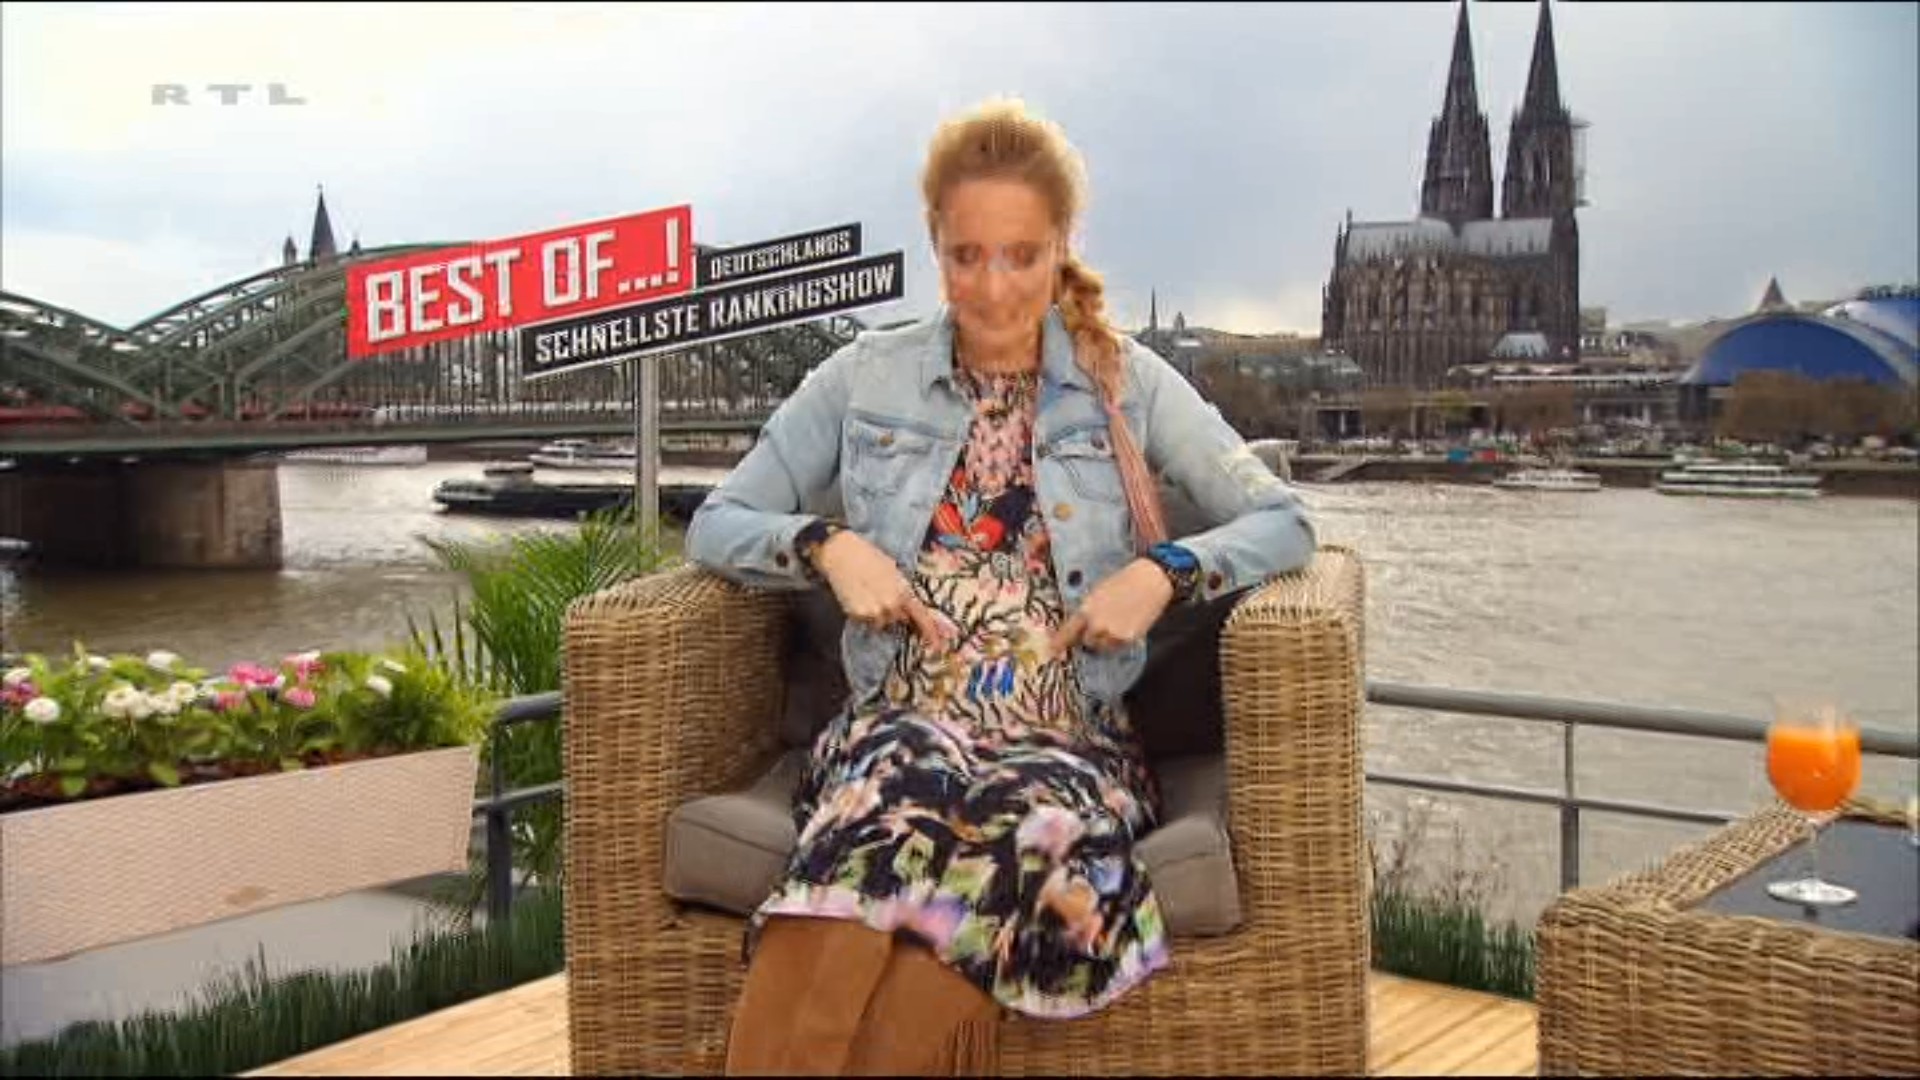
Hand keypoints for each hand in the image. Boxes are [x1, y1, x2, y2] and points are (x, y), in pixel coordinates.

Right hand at [813, 529, 951, 647]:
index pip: (921, 616)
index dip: (930, 632)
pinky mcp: (857, 615)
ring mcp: (873, 612)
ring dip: (877, 612)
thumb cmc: (868, 555)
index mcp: (903, 592)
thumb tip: (905, 604)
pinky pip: (865, 619)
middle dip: (893, 610)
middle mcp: (891, 606)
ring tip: (866, 592)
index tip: (937, 645)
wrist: (841, 552)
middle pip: (898, 618)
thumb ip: (901, 589)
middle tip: (881, 593)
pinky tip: (857, 595)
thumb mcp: (893, 569)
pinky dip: (863, 612)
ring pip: (880, 621)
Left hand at [1049, 558, 1173, 655]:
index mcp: (1086, 610)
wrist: (1150, 580)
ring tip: (1114, 624)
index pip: (1067, 633)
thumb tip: (1081, 623)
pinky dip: (1117, 640)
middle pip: (1085, 642)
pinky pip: (1116, 646)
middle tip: (1097, 627)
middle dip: (1088, 636)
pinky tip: (1124, 625)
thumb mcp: (1098, 592)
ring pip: (1101, 646)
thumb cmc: (1124, 580)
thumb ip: (1087, 610)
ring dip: (1103, 640)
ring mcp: (1113, 634)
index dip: (1058, 643)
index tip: (1052, 651)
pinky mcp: (1128, 639)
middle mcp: (1097, 625)